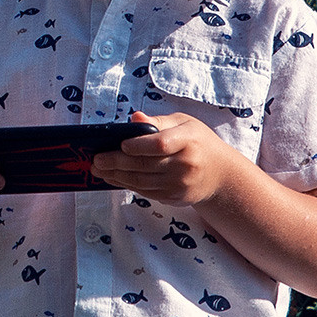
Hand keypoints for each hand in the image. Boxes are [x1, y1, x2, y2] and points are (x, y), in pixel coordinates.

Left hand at [91, 111, 240, 206]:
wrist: (219, 174)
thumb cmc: (197, 142)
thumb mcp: (183, 123)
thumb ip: (157, 121)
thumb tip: (133, 118)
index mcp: (188, 140)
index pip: (160, 144)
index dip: (137, 146)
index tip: (120, 144)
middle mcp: (185, 164)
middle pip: (145, 165)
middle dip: (116, 163)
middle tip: (97, 160)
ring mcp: (180, 184)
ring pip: (141, 181)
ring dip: (116, 176)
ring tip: (99, 170)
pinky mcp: (174, 198)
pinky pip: (145, 191)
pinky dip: (126, 185)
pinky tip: (113, 178)